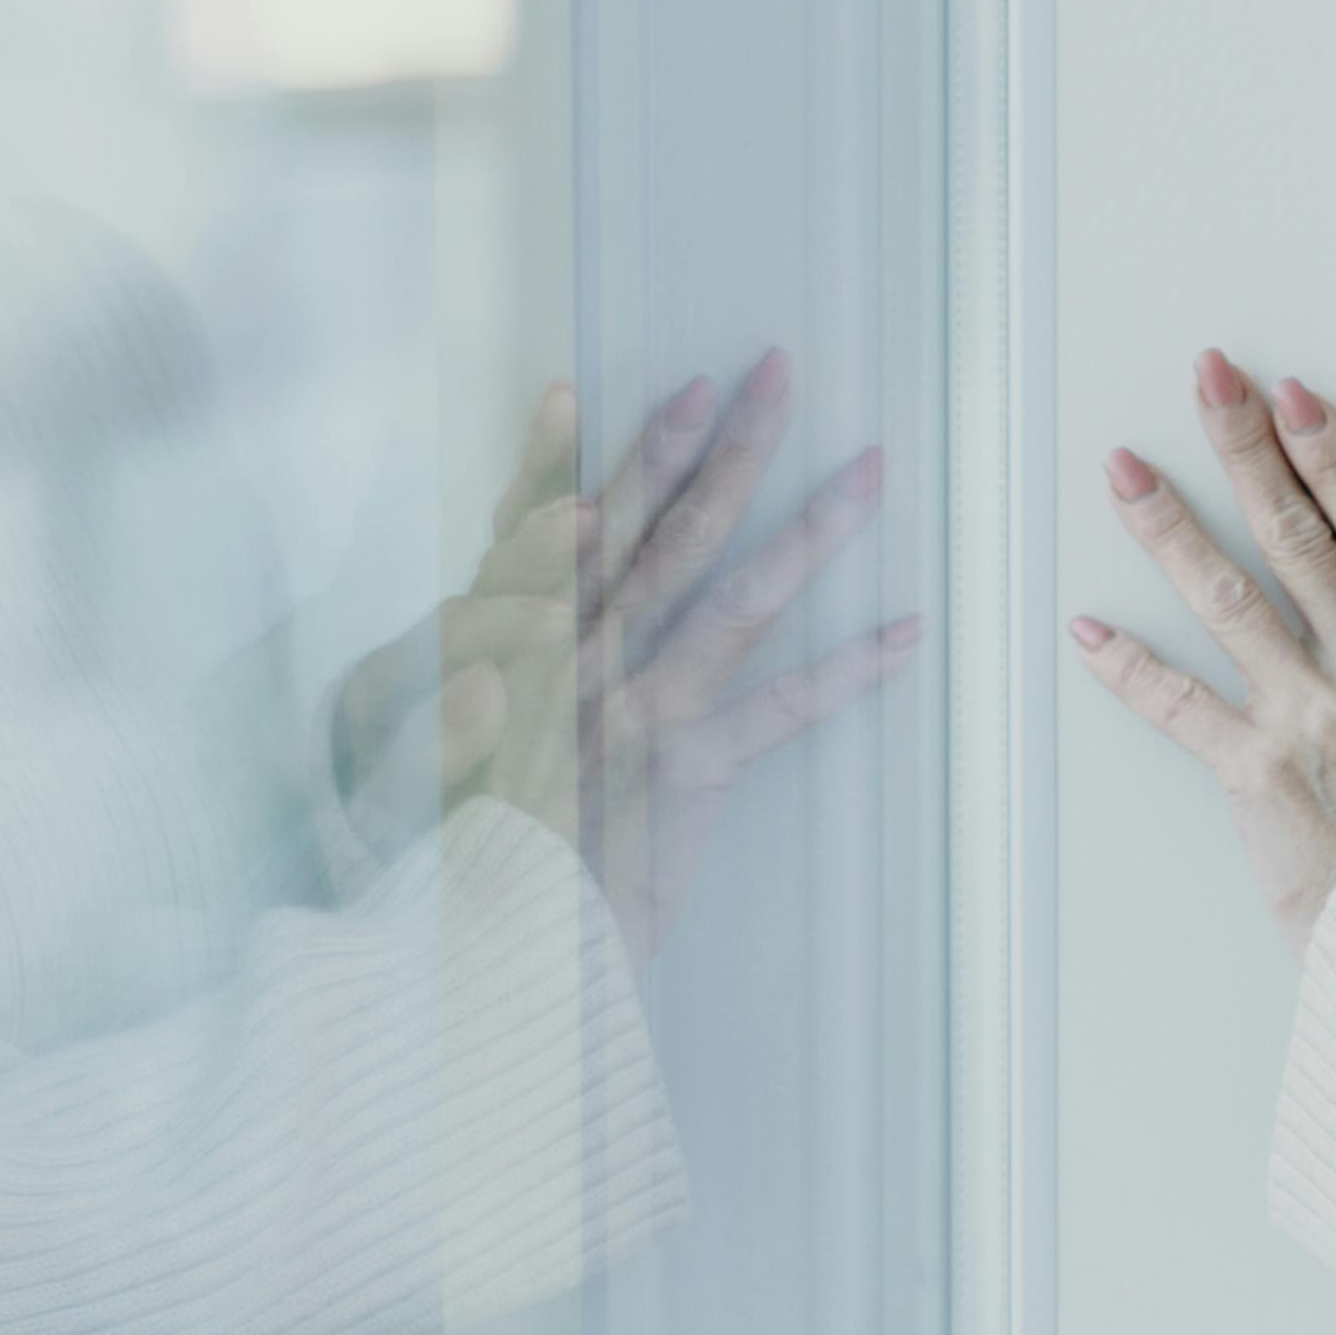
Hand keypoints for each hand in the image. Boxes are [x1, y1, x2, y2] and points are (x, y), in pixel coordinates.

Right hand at [339, 359, 916, 961]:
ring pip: (735, 598)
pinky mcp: (683, 773)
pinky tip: (908, 632)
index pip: (536, 530)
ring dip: (811, 528)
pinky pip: (780, 709)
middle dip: (720, 449)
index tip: (573, 382)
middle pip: (660, 535)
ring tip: (870, 468)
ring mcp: (636, 713)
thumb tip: (498, 614)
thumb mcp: (426, 756)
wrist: (480, 963)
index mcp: (509, 650)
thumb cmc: (462, 865)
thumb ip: (462, 668)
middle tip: (769, 371)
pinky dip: (849, 670)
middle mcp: (575, 664)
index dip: (555, 457)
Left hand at [1070, 349, 1335, 943]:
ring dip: (1169, 525)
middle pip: (1297, 533)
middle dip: (1248, 448)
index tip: (1292, 390)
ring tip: (1125, 468)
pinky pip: (1179, 707)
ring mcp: (1311, 717)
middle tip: (1209, 377)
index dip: (1330, 450)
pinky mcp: (1259, 776)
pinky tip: (1087, 627)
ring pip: (1228, 598)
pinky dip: (1128, 666)